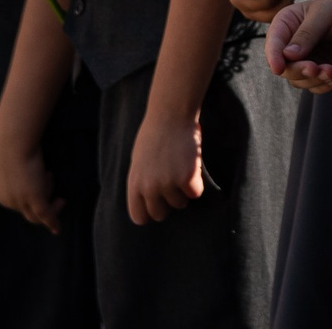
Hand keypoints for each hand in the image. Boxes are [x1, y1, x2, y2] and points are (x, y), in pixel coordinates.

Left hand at [0, 137, 64, 233]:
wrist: (13, 142)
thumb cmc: (12, 143)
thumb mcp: (8, 157)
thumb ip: (11, 166)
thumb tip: (18, 161)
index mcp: (0, 190)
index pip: (17, 202)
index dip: (33, 194)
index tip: (47, 180)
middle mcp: (8, 200)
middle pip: (26, 210)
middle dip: (42, 201)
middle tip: (56, 194)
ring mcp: (20, 201)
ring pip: (36, 213)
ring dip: (50, 209)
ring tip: (60, 198)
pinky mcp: (34, 198)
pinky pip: (45, 215)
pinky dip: (52, 222)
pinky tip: (58, 228)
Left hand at [127, 103, 202, 224]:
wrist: (170, 114)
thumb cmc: (154, 135)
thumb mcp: (139, 162)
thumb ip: (142, 183)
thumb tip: (151, 203)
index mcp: (134, 184)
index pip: (139, 217)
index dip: (150, 212)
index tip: (158, 202)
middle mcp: (149, 187)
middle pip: (160, 214)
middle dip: (168, 203)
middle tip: (173, 184)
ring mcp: (168, 183)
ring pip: (180, 204)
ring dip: (184, 190)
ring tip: (181, 167)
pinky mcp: (187, 178)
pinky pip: (196, 193)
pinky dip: (197, 182)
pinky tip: (192, 165)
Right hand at [266, 0, 331, 92]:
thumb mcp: (325, 15)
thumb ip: (306, 35)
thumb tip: (287, 56)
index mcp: (287, 23)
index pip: (273, 44)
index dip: (273, 57)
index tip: (279, 68)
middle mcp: (293, 44)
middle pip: (284, 66)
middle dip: (298, 70)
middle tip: (315, 68)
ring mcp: (307, 59)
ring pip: (298, 80)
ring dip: (313, 79)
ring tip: (331, 70)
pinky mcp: (321, 72)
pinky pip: (314, 87)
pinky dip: (323, 85)